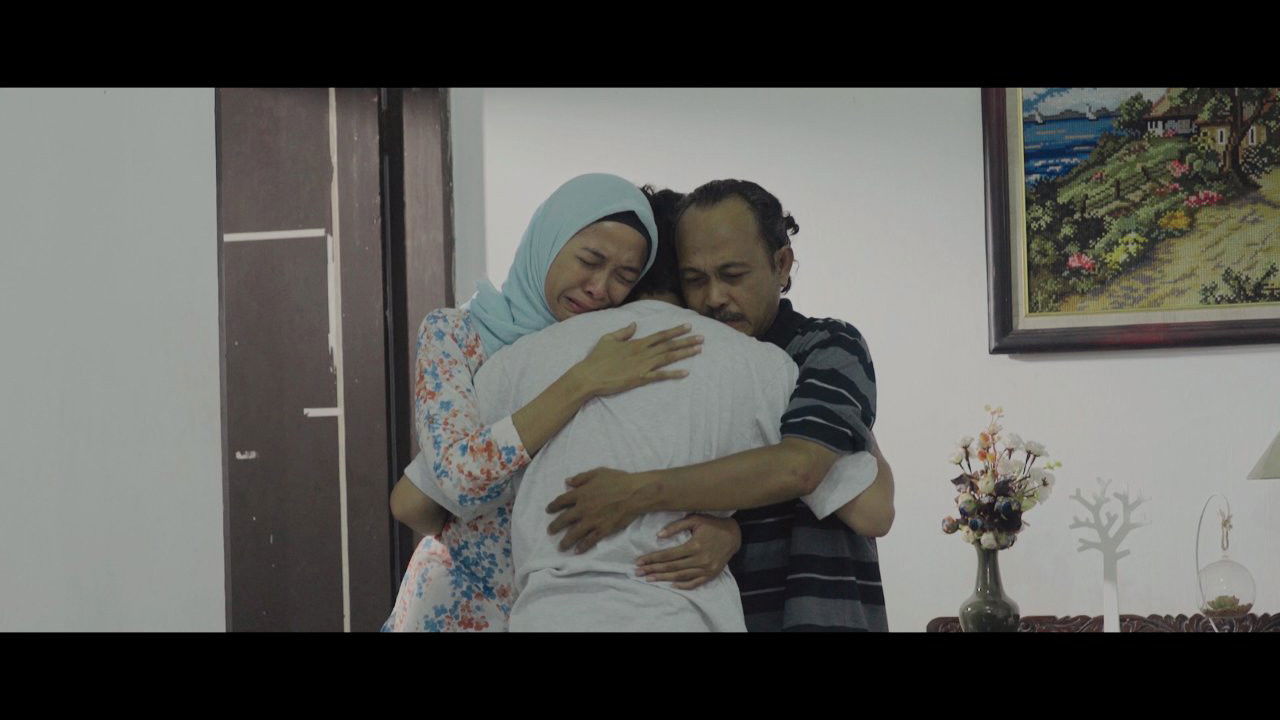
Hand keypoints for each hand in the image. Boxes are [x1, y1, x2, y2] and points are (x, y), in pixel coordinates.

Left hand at [546, 468, 655, 552]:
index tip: (548, 510)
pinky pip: (590, 540)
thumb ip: (581, 478)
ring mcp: (592, 520)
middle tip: (550, 531)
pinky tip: (577, 551)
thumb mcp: (598, 473)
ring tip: (561, 547)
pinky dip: (583, 546)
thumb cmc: (618, 480)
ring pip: (574, 533)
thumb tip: (567, 482)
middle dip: (555, 526)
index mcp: (581, 493)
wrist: (634, 494)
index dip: (553, 506)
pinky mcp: (602, 529)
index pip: (561, 501)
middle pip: (564, 519)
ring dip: (566, 541)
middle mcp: (583, 508)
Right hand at [572, 322, 702, 397]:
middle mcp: (642, 352)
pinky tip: (686, 373)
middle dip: (687, 340)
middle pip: (669, 345)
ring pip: (668, 357)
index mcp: (636, 343)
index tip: (688, 326)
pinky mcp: (639, 378)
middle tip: (702, 337)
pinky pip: (660, 376)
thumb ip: (623, 332)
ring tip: (699, 350)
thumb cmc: (596, 358)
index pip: (660, 335)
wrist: (588, 376)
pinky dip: (673, 374)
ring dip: (685, 353)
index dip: (675, 330)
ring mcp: (642, 366)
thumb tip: (634, 324)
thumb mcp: (608, 339)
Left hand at [635, 515, 741, 589]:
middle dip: (653, 570)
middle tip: (638, 573)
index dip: (652, 558)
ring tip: (649, 579)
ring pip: (680, 576)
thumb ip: (676, 526)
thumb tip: (658, 536)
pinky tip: (671, 585)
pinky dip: (683, 585)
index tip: (639, 561)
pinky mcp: (711, 574)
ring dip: (663, 579)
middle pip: (671, 567)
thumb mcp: (695, 519)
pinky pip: (695, 583)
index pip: (668, 555)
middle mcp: (700, 559)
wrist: (733, 535)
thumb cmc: (712, 524)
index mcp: (694, 545)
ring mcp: (706, 569)